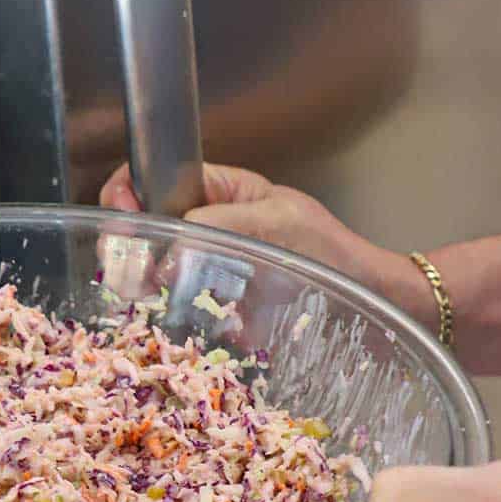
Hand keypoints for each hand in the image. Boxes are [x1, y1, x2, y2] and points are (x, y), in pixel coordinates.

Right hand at [99, 163, 431, 327]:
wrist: (377, 311)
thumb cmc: (337, 258)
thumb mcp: (276, 223)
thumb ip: (218, 223)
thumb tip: (168, 244)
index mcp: (220, 193)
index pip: (155, 178)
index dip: (128, 192)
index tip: (122, 216)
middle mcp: (209, 231)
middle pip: (145, 229)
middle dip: (128, 244)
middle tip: (124, 266)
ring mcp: (210, 275)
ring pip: (154, 274)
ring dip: (142, 285)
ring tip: (141, 294)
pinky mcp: (218, 317)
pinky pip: (178, 316)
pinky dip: (168, 321)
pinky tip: (166, 323)